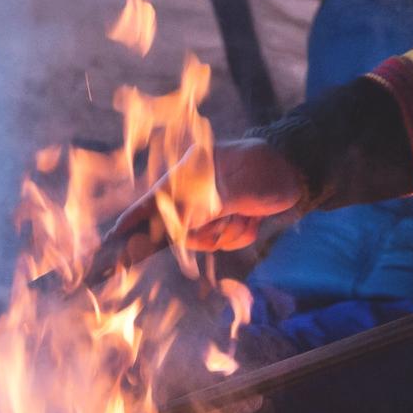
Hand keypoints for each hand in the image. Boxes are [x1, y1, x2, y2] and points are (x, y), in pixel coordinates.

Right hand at [129, 139, 304, 255]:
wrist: (298, 173)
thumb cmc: (265, 171)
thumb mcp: (235, 189)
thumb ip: (206, 209)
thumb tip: (182, 228)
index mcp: (190, 174)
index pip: (155, 199)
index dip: (134, 219)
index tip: (114, 237)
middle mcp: (197, 192)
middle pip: (182, 229)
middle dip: (207, 231)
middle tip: (229, 215)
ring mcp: (213, 208)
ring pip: (207, 239)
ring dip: (230, 232)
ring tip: (248, 213)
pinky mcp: (229, 220)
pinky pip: (226, 241)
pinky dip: (241, 234)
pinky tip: (254, 219)